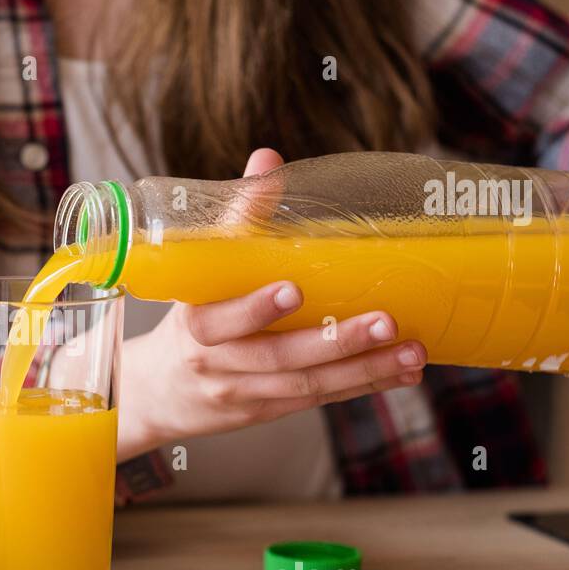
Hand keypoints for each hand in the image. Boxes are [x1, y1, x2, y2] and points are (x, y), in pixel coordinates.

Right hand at [115, 148, 426, 460]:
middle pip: (277, 357)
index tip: (293, 288)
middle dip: (333, 342)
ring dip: (363, 368)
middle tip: (385, 321)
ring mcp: (241, 392)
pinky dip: (362, 386)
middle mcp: (215, 363)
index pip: (221, 317)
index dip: (255, 308)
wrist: (156, 393)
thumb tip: (267, 159)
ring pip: (306, 385)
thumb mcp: (197, 272)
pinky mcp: (265, 410)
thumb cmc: (187, 318)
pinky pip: (317, 399)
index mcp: (194, 323)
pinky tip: (402, 373)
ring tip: (412, 351)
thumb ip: (236, 218)